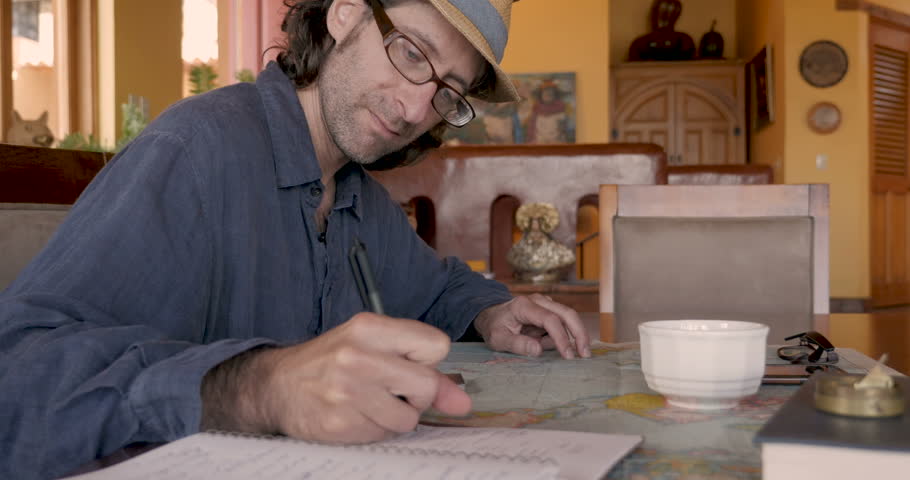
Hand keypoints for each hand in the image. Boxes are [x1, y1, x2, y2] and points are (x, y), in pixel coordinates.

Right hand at [201, 313, 470, 443]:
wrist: (278, 386)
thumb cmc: (333, 361)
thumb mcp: (373, 347)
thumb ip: (422, 369)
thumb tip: (463, 403)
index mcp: (369, 327)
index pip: (436, 345)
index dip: (427, 359)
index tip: (407, 361)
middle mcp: (358, 357)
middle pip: (426, 385)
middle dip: (416, 394)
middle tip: (392, 388)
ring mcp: (347, 393)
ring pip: (409, 419)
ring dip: (396, 416)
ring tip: (371, 402)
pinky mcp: (340, 423)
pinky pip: (383, 435)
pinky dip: (375, 428)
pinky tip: (355, 415)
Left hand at [473, 295, 590, 358]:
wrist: (492, 315)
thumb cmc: (494, 327)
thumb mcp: (498, 339)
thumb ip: (516, 344)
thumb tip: (538, 350)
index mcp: (524, 306)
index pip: (550, 320)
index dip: (561, 338)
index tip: (568, 356)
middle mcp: (539, 301)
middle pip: (567, 313)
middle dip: (579, 334)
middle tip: (585, 355)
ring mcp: (546, 304)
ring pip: (568, 319)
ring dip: (569, 338)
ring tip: (549, 350)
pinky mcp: (550, 310)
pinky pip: (561, 325)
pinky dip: (560, 337)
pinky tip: (542, 342)